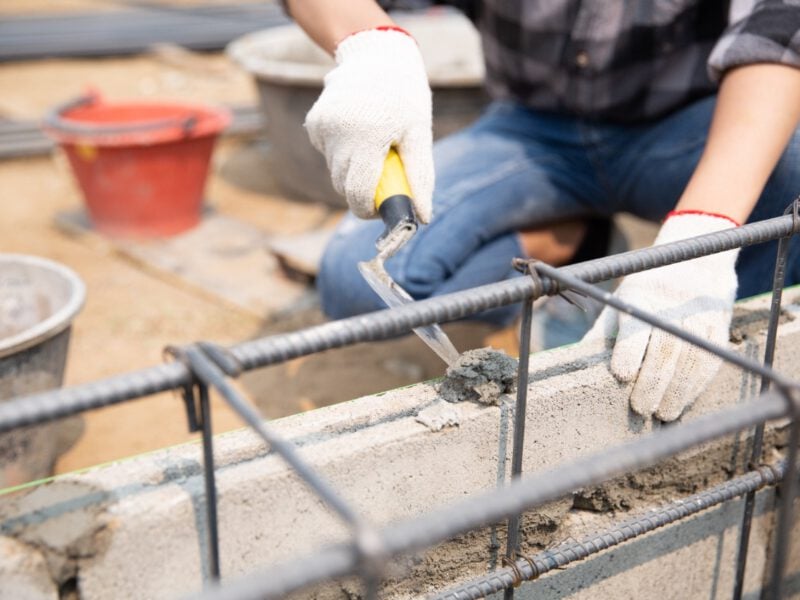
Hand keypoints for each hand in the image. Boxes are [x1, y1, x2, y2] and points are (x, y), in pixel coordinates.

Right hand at [305, 28, 433, 221]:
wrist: (376, 55)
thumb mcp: (419, 134)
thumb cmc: (405, 97)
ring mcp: (323, 127)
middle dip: (362, 192)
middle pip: (343, 186)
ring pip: (334, 171)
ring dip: (353, 171)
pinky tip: (357, 132)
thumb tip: (422, 216)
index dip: (368, 210)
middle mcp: (339, 133)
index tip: (381, 210)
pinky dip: (342, 153)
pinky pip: (328, 154)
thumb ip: (419, 176)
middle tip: (383, 177)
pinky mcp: (314, 123)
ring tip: (373, 147)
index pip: (357, 193)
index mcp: (368, 137)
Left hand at [585, 212, 739, 420]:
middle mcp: (672, 305)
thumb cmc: (645, 292)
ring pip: (691, 358)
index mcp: (640, 297)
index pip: (636, 328)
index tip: (622, 376)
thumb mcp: (619, 303)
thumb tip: (575, 366)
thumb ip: (602, 334)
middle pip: (664, 349)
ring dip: (678, 391)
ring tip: (663, 414)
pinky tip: (684, 401)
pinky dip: (698, 385)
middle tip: (642, 409)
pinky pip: (710, 360)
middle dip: (653, 382)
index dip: (629, 352)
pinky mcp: (719, 326)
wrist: (695, 263)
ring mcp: (699, 315)